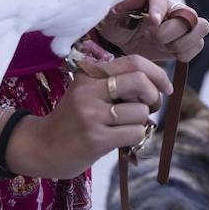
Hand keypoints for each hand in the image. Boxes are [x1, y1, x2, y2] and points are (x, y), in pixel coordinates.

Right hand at [6, 54, 171, 178]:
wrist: (42, 147)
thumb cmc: (73, 119)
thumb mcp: (87, 91)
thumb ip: (114, 82)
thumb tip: (155, 83)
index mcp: (90, 74)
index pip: (134, 62)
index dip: (157, 73)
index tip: (165, 87)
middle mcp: (89, 90)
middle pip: (140, 82)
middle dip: (154, 96)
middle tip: (150, 107)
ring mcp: (91, 114)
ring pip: (141, 112)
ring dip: (141, 122)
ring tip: (125, 126)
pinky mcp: (95, 139)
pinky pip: (134, 132)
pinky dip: (136, 136)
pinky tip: (121, 138)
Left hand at [97, 0, 208, 62]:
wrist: (121, 47)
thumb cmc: (116, 27)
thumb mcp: (112, 17)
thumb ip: (124, 4)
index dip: (159, 10)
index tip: (152, 23)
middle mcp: (173, 8)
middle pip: (190, 14)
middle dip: (170, 31)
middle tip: (151, 38)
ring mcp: (183, 25)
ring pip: (201, 28)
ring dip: (180, 42)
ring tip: (161, 46)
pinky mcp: (187, 42)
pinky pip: (198, 46)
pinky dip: (184, 53)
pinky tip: (167, 52)